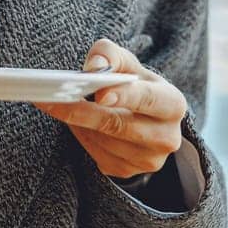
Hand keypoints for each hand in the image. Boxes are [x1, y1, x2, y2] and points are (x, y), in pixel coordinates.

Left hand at [33, 39, 187, 179]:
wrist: (143, 118)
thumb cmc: (134, 84)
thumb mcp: (127, 63)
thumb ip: (110, 56)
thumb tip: (94, 68)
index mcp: (173, 104)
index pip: (148, 99)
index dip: (124, 96)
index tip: (99, 94)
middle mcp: (166, 137)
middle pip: (119, 125)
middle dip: (84, 111)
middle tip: (54, 98)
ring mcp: (148, 159)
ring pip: (104, 141)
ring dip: (79, 122)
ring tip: (63, 103)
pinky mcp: (128, 171)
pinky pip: (97, 155)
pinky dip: (82, 136)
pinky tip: (77, 121)